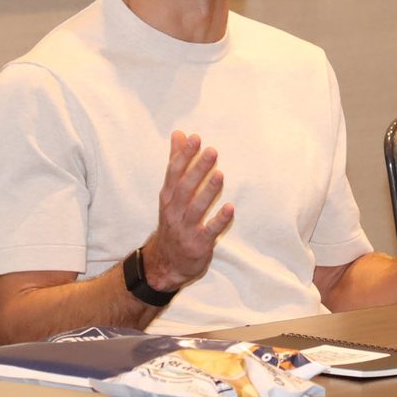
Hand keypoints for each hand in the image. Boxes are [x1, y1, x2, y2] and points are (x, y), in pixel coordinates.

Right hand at [139, 131, 233, 291]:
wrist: (166, 262)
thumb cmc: (173, 221)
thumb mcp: (170, 192)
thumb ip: (176, 162)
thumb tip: (179, 134)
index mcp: (168, 196)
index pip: (174, 172)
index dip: (184, 156)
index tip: (195, 138)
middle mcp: (174, 211)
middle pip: (185, 188)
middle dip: (198, 169)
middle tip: (212, 151)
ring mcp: (186, 228)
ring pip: (196, 208)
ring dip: (208, 192)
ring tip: (220, 175)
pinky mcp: (198, 244)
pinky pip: (210, 231)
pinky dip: (219, 220)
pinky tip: (230, 208)